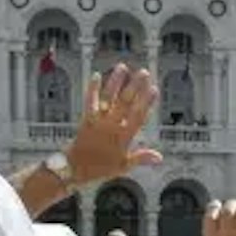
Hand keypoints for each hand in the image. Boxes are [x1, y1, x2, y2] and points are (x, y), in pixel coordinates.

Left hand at [66, 65, 163, 184]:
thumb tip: (159, 157)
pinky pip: (90, 102)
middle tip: (143, 72)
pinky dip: (92, 89)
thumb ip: (141, 158)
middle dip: (135, 86)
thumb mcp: (124, 166)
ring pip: (109, 98)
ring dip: (115, 83)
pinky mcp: (87, 119)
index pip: (138, 116)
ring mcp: (98, 121)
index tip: (154, 89)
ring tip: (122, 67)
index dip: (147, 102)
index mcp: (123, 138)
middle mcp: (111, 126)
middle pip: (125, 103)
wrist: (75, 169)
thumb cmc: (100, 168)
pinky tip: (96, 76)